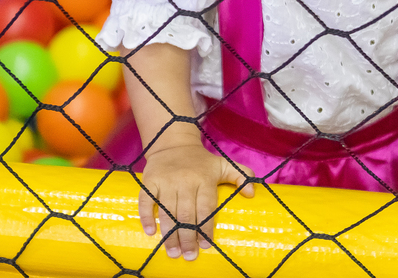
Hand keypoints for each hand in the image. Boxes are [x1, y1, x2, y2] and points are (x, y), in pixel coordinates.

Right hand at [139, 140, 254, 260]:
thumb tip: (252, 193)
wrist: (173, 142)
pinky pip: (146, 201)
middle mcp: (185, 181)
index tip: (206, 246)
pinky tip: (151, 232)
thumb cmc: (200, 161)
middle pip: (186, 214)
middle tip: (189, 256)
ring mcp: (166, 181)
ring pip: (167, 212)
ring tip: (173, 252)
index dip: (205, 228)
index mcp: (204, 179)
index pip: (206, 208)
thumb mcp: (223, 164)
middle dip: (187, 238)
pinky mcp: (150, 181)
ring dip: (169, 234)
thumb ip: (241, 175)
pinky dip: (147, 217)